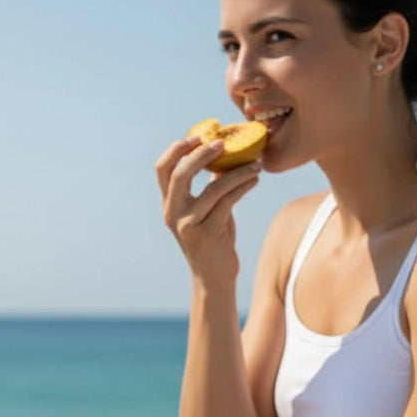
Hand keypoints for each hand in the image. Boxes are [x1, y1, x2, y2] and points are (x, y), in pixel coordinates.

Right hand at [155, 135, 261, 283]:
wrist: (214, 279)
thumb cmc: (213, 242)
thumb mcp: (207, 211)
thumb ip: (209, 187)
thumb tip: (224, 156)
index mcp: (169, 205)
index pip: (162, 169)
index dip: (177, 149)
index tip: (198, 136)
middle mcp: (173, 214)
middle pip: (179, 174)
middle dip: (201, 154)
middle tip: (223, 143)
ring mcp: (188, 225)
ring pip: (212, 187)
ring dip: (237, 171)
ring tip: (255, 164)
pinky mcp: (206, 234)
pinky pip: (227, 202)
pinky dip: (243, 187)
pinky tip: (254, 180)